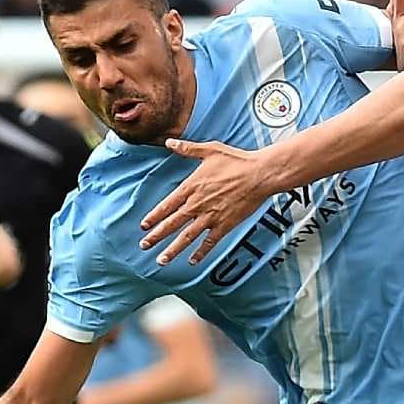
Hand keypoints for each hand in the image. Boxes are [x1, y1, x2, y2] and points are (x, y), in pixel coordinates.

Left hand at [139, 138, 279, 264]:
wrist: (259, 175)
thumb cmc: (236, 161)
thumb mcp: (209, 150)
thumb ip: (187, 149)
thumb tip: (169, 142)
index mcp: (191, 187)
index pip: (167, 205)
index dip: (154, 217)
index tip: (143, 226)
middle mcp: (197, 204)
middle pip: (172, 224)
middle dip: (156, 236)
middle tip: (144, 246)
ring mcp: (210, 217)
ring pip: (186, 237)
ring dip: (172, 250)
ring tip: (161, 260)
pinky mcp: (225, 225)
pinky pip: (209, 242)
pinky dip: (200, 253)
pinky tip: (192, 261)